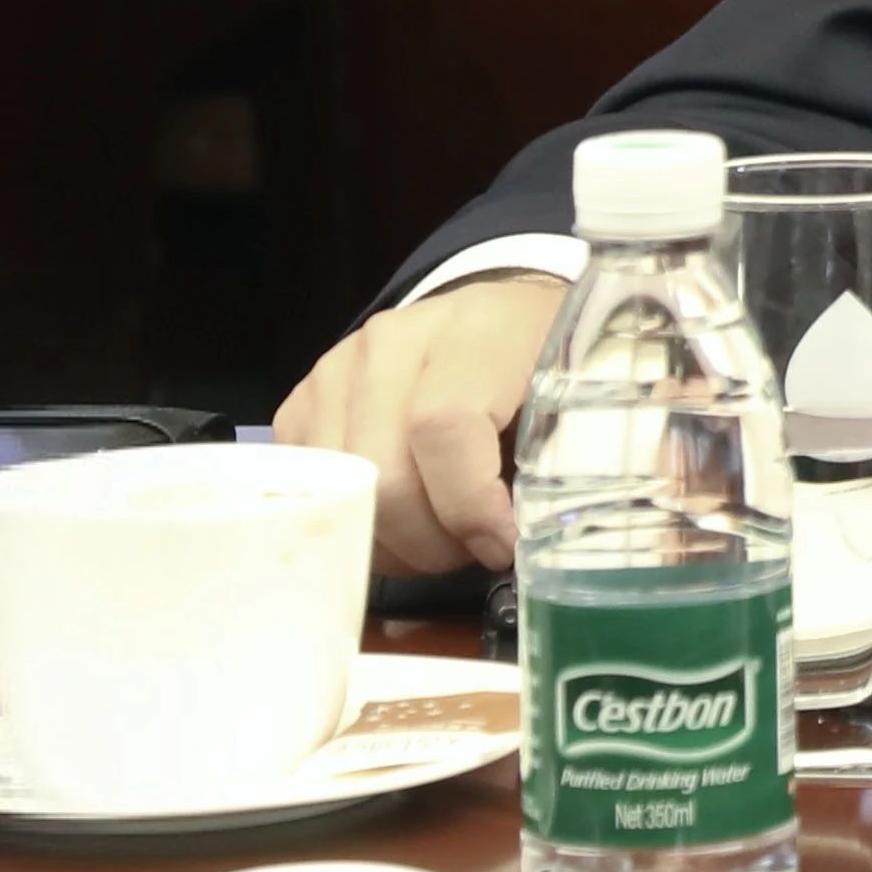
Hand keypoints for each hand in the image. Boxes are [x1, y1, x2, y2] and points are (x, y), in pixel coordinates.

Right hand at [272, 273, 568, 573]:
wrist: (491, 319)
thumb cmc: (538, 366)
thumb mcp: (569, 399)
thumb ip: (556, 458)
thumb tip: (532, 541)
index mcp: (475, 330)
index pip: (443, 424)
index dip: (468, 504)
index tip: (502, 544)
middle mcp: (394, 342)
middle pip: (384, 473)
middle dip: (430, 542)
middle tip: (471, 552)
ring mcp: (337, 370)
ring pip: (341, 493)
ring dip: (394, 544)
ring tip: (441, 540)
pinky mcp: (302, 403)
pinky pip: (312, 491)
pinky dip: (358, 527)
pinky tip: (403, 524)